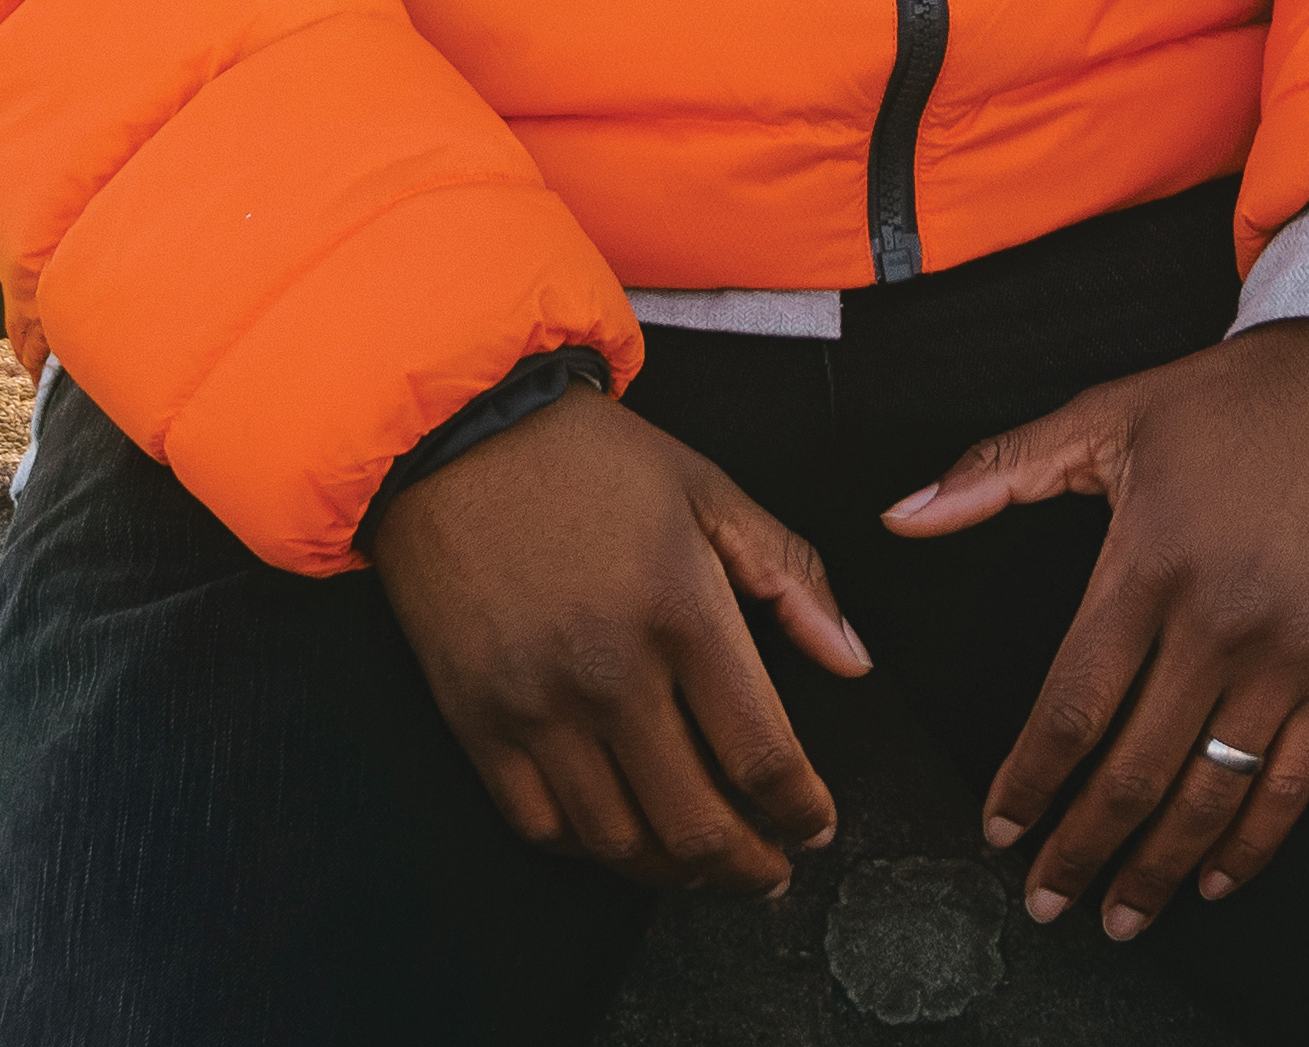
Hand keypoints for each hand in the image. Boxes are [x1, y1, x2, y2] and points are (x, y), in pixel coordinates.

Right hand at [370, 388, 869, 898]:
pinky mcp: (478, 722)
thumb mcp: (709, 490)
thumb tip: (855, 660)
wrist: (454, 435)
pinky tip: (624, 839)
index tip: (816, 824)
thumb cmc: (587, 460)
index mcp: (682, 611)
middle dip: (751, 867)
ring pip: (621, 841)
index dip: (802, 811)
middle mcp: (611, 673)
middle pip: (698, 822)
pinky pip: (540, 825)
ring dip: (677, 874)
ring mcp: (537, 706)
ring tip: (707, 868)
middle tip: (774, 871)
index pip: (763, 753)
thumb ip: (792, 575)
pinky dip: (591, 852)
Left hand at [886, 320, 1308, 939]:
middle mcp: (1218, 619)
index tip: (1002, 829)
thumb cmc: (1237, 396)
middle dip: (1080, 850)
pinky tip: (1216, 876)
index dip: (1030, 782)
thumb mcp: (1111, 414)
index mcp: (1147, 563)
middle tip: (1045, 900)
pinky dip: (1255, 843)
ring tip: (1121, 914)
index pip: (1072, 706)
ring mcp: (1290, 650)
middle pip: (1132, 770)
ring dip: (1158, 868)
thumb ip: (999, 470)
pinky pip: (1297, 780)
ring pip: (1209, 792)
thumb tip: (901, 513)